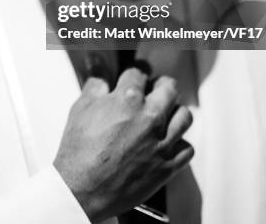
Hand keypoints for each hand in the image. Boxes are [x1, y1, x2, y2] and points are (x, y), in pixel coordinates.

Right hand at [54, 68, 193, 222]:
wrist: (82, 191)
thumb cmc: (79, 155)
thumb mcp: (79, 110)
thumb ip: (94, 88)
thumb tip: (100, 80)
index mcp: (128, 99)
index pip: (139, 74)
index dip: (136, 73)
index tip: (137, 76)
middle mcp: (149, 117)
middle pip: (169, 89)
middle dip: (162, 85)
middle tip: (157, 88)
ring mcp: (161, 141)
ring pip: (184, 116)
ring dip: (175, 112)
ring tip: (167, 114)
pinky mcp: (167, 165)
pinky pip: (187, 148)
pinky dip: (180, 144)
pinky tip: (170, 143)